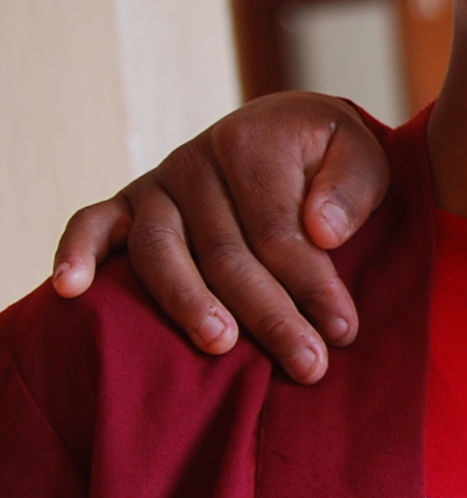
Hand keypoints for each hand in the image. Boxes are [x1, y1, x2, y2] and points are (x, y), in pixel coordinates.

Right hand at [51, 93, 392, 383]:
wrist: (291, 131)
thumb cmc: (332, 158)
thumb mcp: (363, 156)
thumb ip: (351, 189)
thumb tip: (323, 231)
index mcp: (253, 145)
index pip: (279, 231)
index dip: (312, 284)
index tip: (342, 330)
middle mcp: (196, 162)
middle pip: (226, 252)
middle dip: (269, 314)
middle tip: (307, 365)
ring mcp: (158, 185)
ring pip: (162, 251)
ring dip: (187, 301)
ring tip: (219, 343)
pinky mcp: (128, 204)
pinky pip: (92, 225)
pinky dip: (76, 254)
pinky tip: (71, 290)